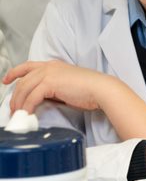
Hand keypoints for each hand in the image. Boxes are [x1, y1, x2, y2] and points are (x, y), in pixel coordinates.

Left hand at [5, 60, 120, 113]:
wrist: (101, 90)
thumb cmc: (90, 91)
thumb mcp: (66, 86)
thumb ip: (52, 89)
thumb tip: (40, 100)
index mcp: (53, 65)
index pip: (28, 66)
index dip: (14, 73)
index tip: (6, 80)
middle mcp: (49, 67)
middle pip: (23, 81)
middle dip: (15, 96)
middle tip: (13, 109)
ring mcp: (49, 73)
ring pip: (24, 89)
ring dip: (19, 104)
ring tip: (19, 114)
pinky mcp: (50, 83)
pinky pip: (32, 97)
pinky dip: (27, 107)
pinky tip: (28, 114)